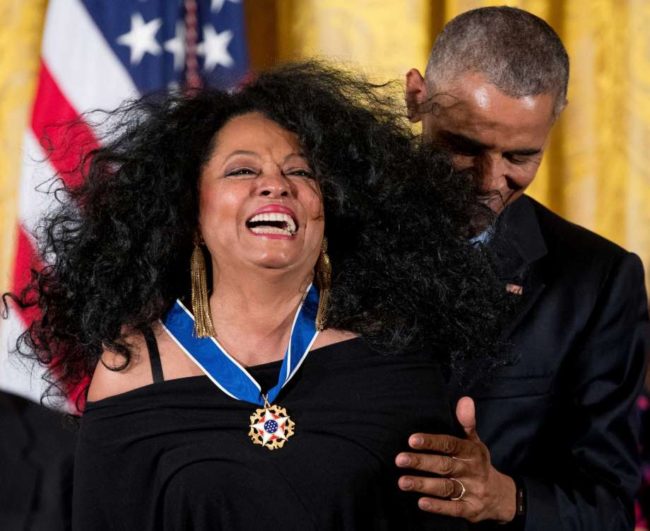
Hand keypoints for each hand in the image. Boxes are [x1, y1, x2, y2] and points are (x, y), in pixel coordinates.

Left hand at [395, 396, 516, 522]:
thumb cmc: (478, 463)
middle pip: (444, 465)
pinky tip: (421, 502)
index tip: (411, 439)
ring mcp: (472, 491)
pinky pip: (454, 509)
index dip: (431, 442)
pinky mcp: (470, 510)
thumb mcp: (475, 442)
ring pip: (445, 487)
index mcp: (472, 452)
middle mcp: (472, 470)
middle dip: (421, 462)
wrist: (500, 496)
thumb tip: (465, 399)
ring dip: (423, 484)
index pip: (450, 444)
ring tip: (402, 482)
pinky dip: (438, 506)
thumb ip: (467, 422)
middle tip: (399, 459)